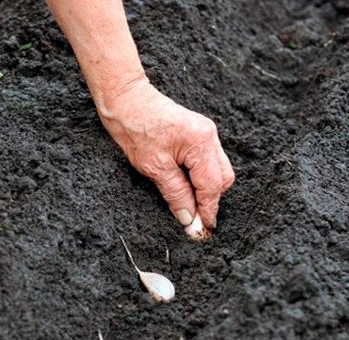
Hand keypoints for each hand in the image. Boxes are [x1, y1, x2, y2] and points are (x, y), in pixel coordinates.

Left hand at [99, 78, 234, 228]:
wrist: (125, 100)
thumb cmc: (135, 128)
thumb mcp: (154, 167)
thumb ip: (175, 193)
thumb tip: (188, 217)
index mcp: (201, 143)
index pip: (212, 185)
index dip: (208, 209)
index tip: (203, 229)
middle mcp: (209, 136)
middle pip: (222, 178)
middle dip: (210, 200)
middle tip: (193, 219)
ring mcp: (205, 133)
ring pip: (216, 171)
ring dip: (205, 189)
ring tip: (187, 204)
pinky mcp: (197, 134)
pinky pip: (207, 162)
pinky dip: (199, 177)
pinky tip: (185, 186)